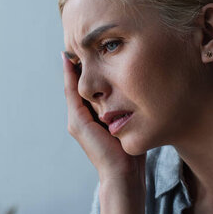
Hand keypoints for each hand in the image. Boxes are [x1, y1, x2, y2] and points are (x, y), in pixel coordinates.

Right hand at [62, 53, 144, 183]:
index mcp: (93, 117)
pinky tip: (70, 60)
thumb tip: (142, 86)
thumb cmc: (131, 152)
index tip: (91, 48)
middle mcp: (81, 118)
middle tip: (78, 39)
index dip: (88, 68)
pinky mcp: (78, 123)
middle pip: (77, 83)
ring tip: (72, 44)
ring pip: (72, 86)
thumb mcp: (130, 122)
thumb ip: (128, 107)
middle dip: (78, 62)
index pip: (88, 87)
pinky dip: (70, 76)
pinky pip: (72, 93)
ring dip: (71, 65)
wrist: (125, 175)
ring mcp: (77, 120)